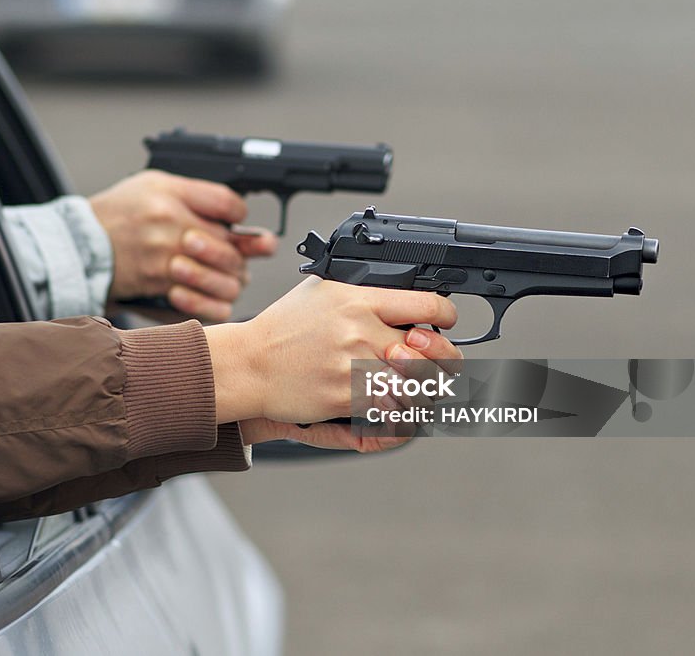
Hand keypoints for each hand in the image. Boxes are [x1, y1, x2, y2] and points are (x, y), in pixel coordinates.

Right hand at [90, 171, 276, 320]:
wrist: (79, 245)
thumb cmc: (119, 214)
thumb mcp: (154, 185)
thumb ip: (196, 195)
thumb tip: (235, 213)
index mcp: (172, 193)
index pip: (229, 204)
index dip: (240, 216)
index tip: (236, 222)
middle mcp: (170, 223)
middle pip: (232, 244)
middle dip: (239, 253)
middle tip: (234, 255)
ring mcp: (166, 256)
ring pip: (226, 277)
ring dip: (230, 279)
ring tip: (221, 276)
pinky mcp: (161, 284)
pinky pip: (206, 301)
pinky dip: (212, 301)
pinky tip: (207, 294)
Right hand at [204, 277, 461, 432]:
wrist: (248, 363)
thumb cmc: (282, 328)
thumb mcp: (321, 291)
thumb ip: (361, 290)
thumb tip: (396, 287)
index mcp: (359, 300)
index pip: (427, 305)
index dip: (445, 316)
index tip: (443, 322)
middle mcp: (360, 331)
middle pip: (429, 350)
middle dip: (440, 358)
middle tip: (436, 360)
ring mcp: (354, 365)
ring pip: (415, 383)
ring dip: (421, 387)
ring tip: (418, 384)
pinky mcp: (344, 396)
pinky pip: (389, 407)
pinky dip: (398, 408)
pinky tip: (393, 401)